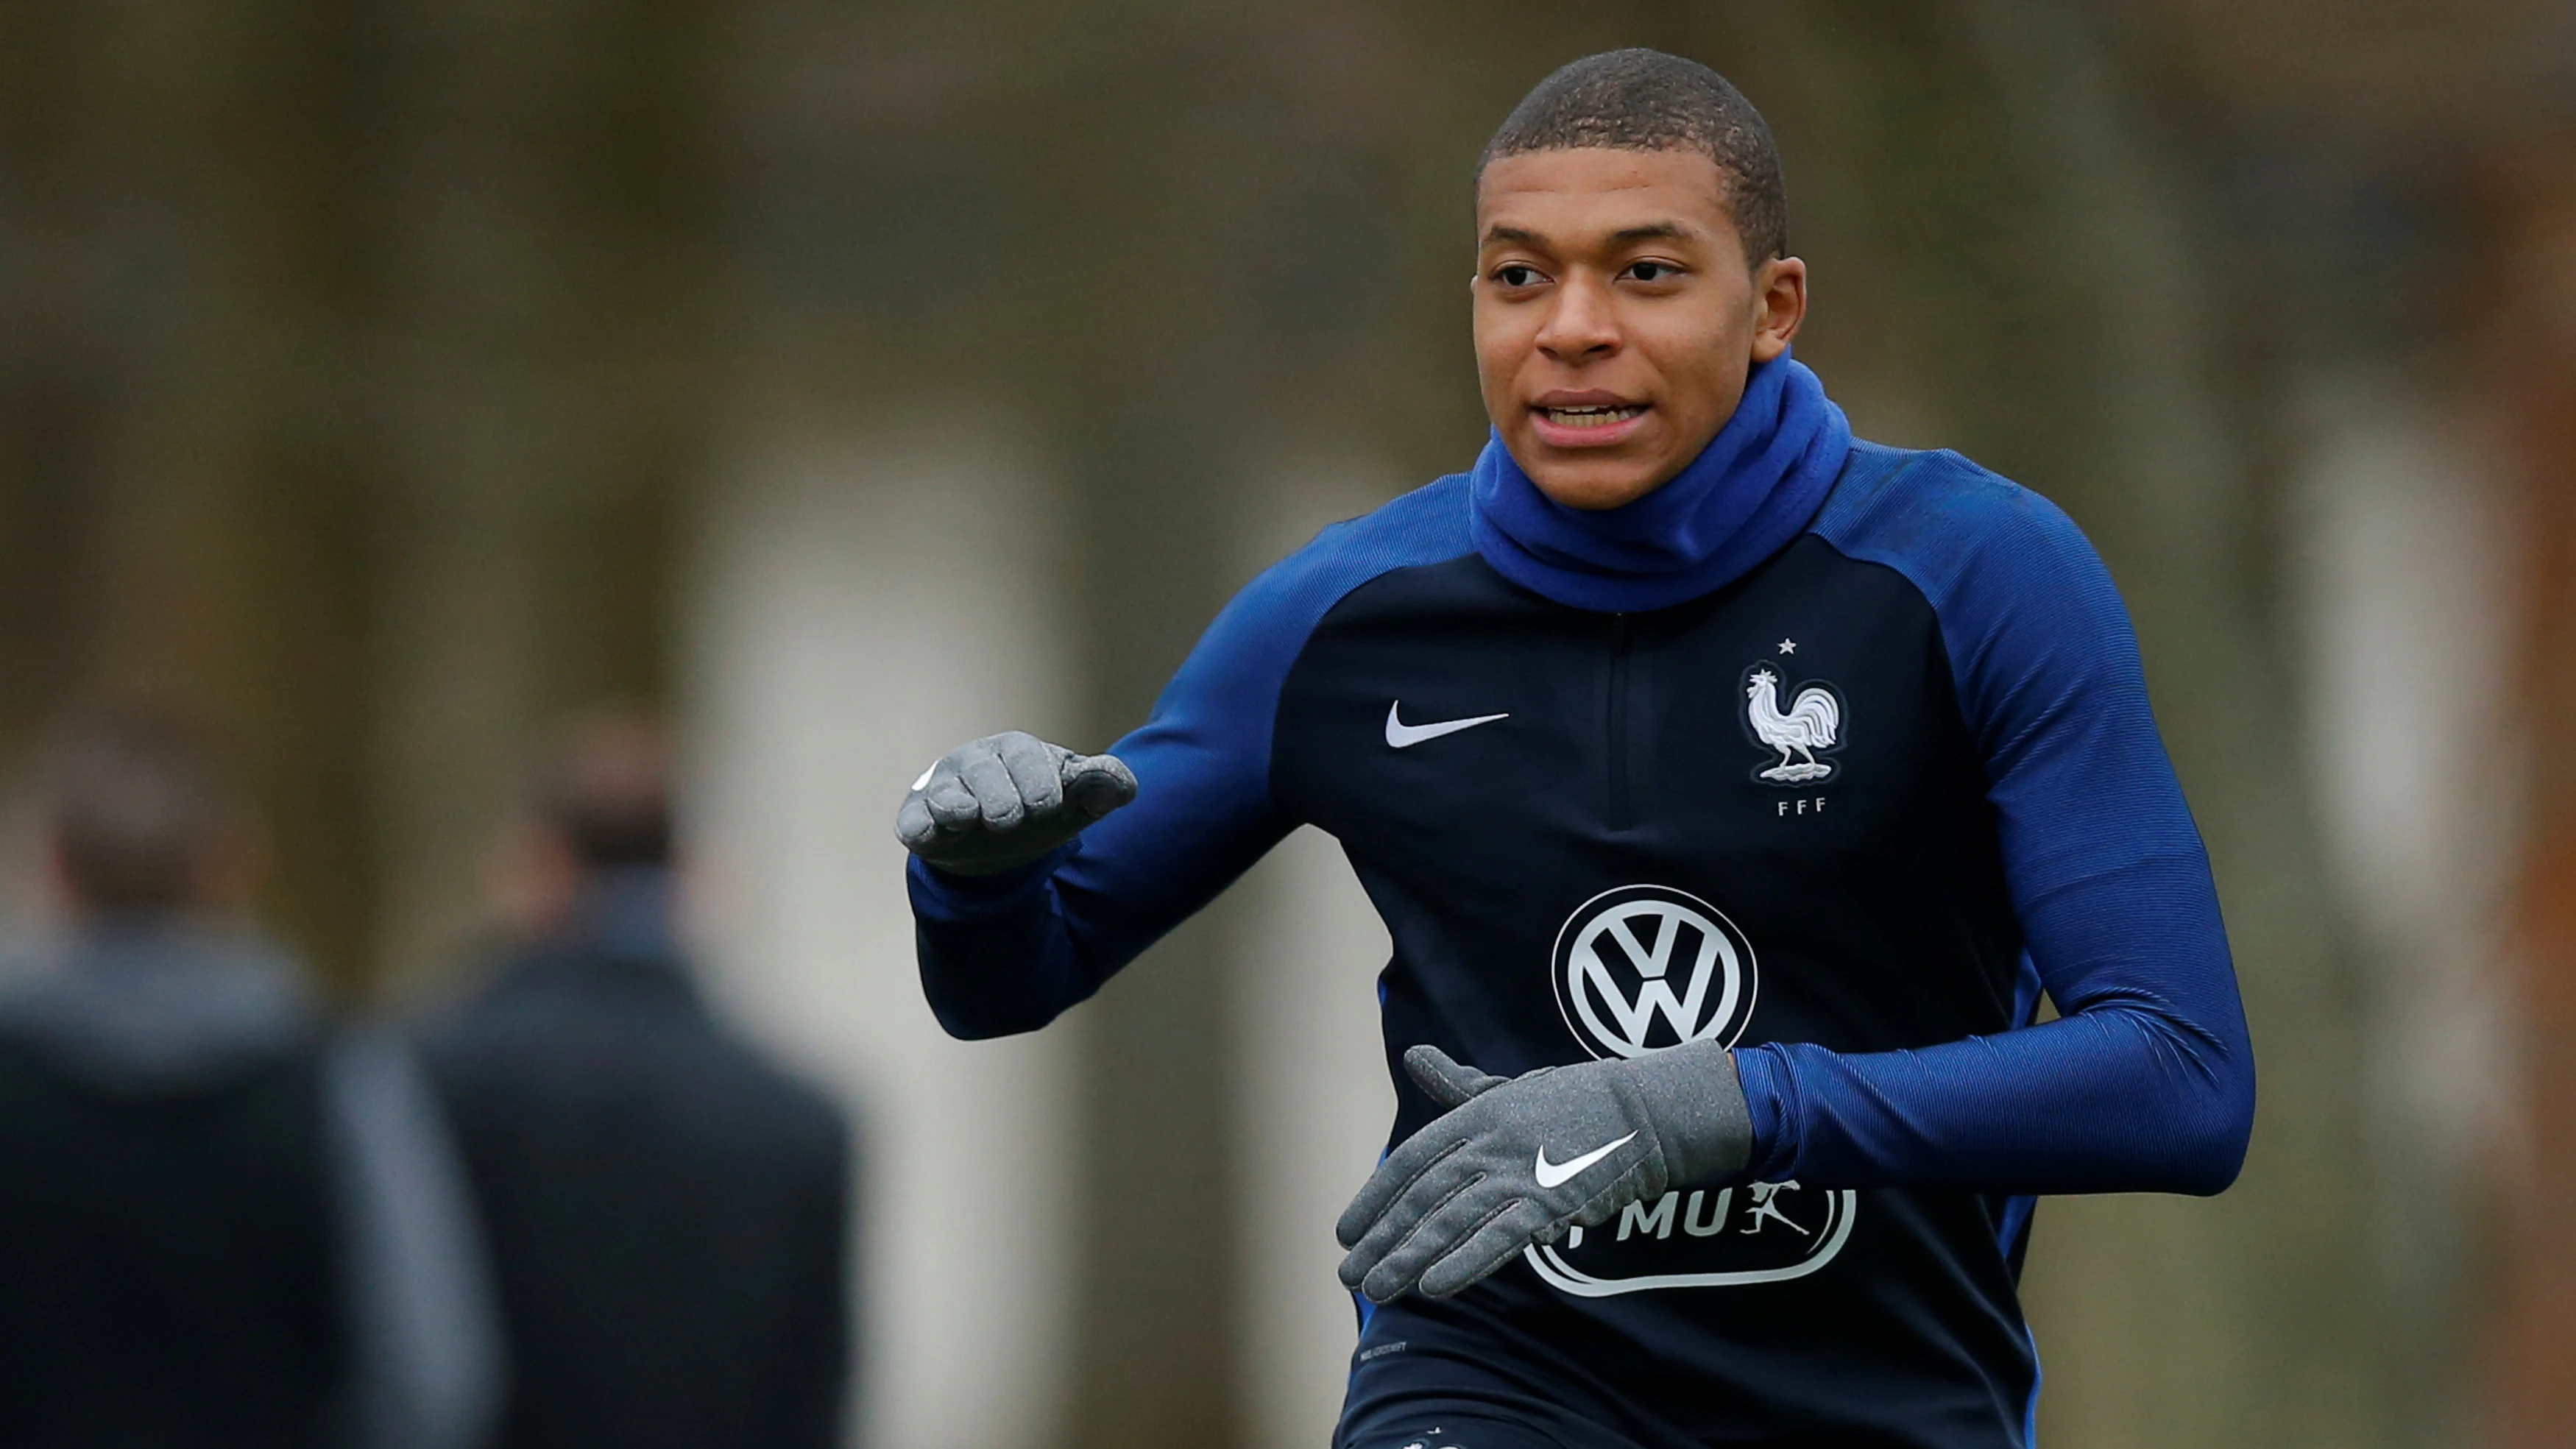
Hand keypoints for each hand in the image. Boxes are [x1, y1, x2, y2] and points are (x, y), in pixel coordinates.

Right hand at [894, 732, 1137, 874]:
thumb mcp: (1076, 799)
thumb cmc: (1040, 807)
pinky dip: (919, 826)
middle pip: (983, 771)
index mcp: (1017, 750)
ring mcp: (945, 790)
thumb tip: (1126, 786)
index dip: (1038, 780)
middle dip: (999, 797)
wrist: (998, 841)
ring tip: (969, 819)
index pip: (1026, 756)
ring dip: (958, 806)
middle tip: (1010, 822)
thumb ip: (1102, 787)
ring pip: (947, 793)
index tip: (1050, 808)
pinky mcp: (921, 819)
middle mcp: (977, 763)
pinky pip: (914, 820)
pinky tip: (929, 834)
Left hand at [1334, 1041, 1751, 1302]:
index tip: (1344, 1233)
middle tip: (1348, 1275)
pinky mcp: (1553, 1201)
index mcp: (1474, 1115)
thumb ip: (1457, 1084)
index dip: (1374, 1198)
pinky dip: (1466, 1263)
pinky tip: (1435, 1288)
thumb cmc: (1572, 1101)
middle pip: (1422, 1197)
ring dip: (1410, 1258)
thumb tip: (1414, 1056)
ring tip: (1377, 1291)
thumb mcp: (1508, 1088)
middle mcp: (1489, 1142)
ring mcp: (1520, 1171)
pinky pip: (1502, 1237)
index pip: (1410, 1162)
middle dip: (1382, 1239)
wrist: (1643, 1111)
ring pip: (1452, 1219)